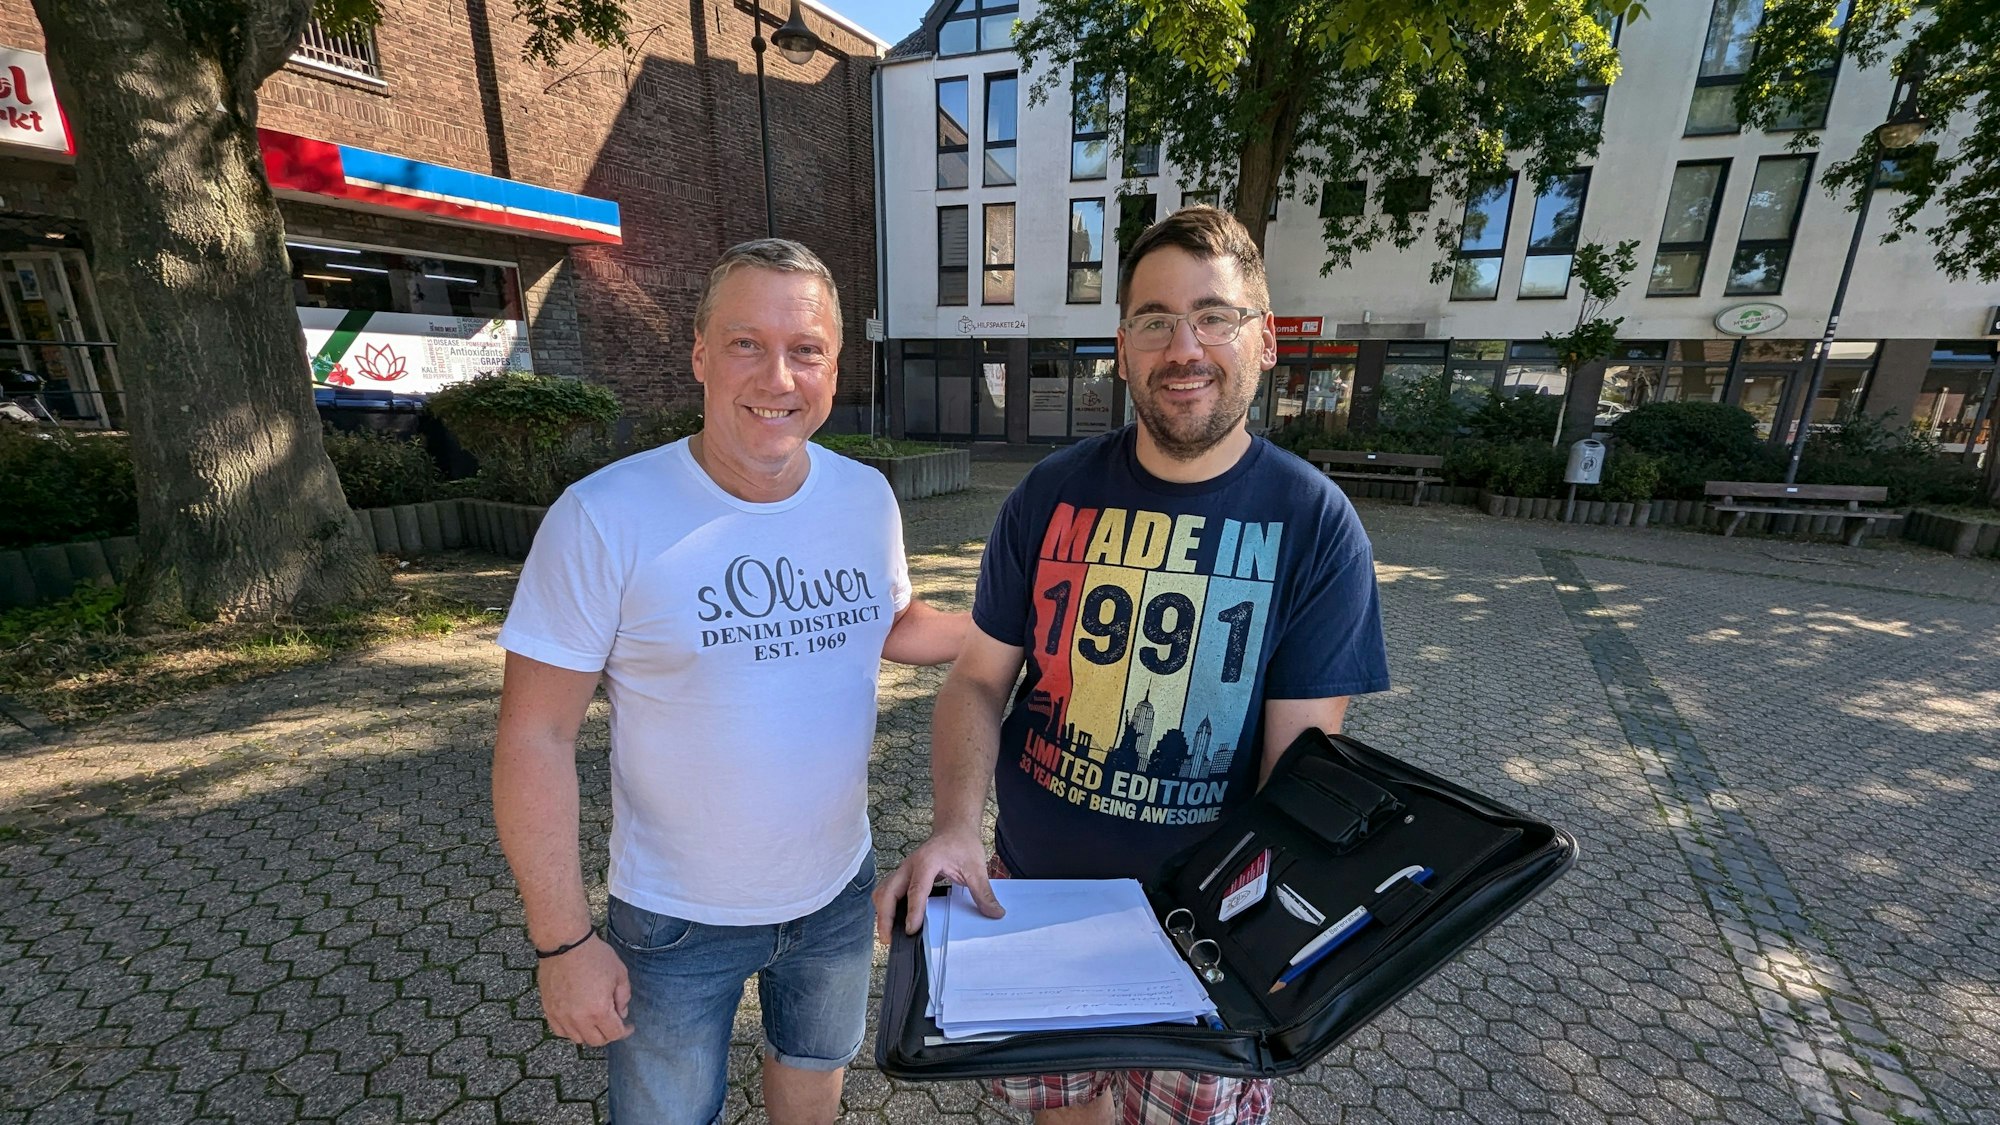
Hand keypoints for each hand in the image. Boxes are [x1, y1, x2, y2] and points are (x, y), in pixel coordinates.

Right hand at [536, 934, 633, 1045]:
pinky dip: (570, 1030)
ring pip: (577, 1038)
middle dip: (608, 1034)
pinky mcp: (549, 1010)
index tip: (628, 1025)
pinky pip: (560, 1031)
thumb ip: (624, 997)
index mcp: (599, 1010)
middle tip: (612, 1022)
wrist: (565, 944)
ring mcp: (562, 1016)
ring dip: (589, 1033)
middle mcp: (579, 1018)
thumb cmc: (593, 956)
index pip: (614, 1034)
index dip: (625, 1031)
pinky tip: (577, 1020)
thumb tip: (621, 1013)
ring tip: (595, 1020)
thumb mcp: (619, 973)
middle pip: (596, 1041)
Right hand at [873, 832, 1003, 943]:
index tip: (911, 930)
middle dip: (884, 916)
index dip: (913, 911)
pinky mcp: (902, 876)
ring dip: (881, 913)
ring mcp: (903, 870)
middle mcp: (909, 865)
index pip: (916, 889)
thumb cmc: (962, 844)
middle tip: (890, 939)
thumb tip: (995, 914)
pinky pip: (886, 892)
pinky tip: (892, 922)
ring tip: (888, 935)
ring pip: (882, 891)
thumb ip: (983, 892)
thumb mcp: (976, 868)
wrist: (954, 828)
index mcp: (927, 862)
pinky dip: (885, 907)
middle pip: (888, 891)